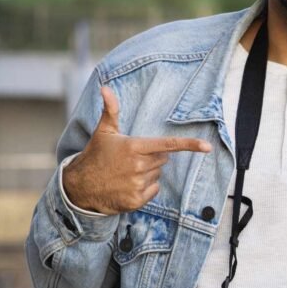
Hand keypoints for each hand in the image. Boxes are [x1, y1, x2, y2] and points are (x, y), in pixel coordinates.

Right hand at [62, 87, 211, 214]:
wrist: (79, 187)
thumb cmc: (95, 155)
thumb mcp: (103, 132)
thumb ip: (111, 110)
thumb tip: (105, 87)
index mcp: (134, 147)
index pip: (168, 145)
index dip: (189, 145)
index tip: (207, 147)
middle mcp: (138, 165)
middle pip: (163, 159)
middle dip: (152, 158)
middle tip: (131, 159)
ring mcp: (137, 184)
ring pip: (158, 174)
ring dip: (148, 173)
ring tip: (127, 172)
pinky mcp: (136, 200)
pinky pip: (154, 190)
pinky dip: (145, 188)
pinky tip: (128, 185)